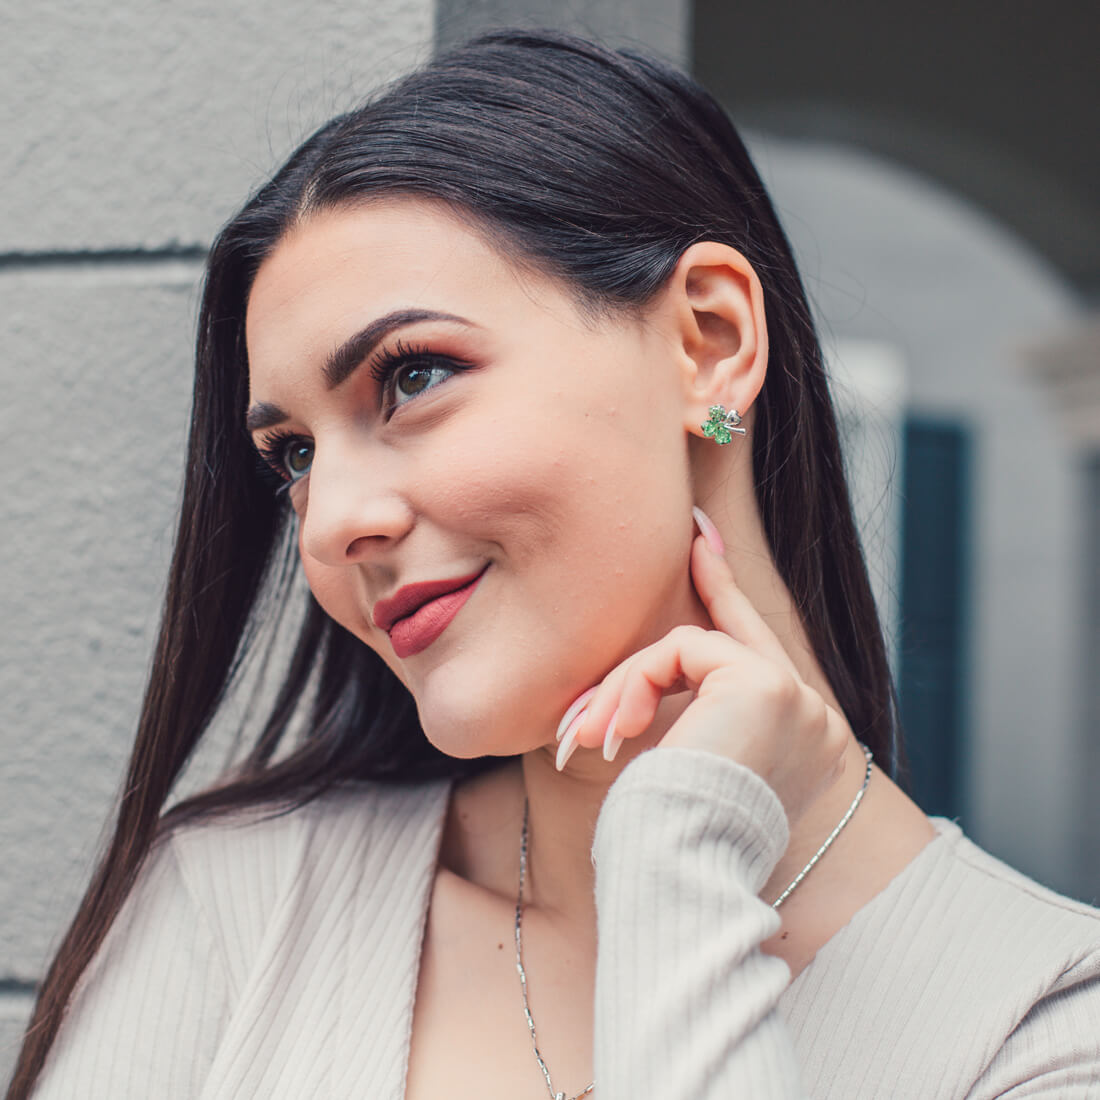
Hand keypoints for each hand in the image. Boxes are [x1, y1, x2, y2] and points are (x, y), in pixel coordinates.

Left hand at [555, 514, 848, 827]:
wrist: (685, 875)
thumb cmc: (677, 844)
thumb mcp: (685, 775)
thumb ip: (683, 723)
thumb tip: (635, 697)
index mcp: (799, 746)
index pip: (765, 663)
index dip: (735, 600)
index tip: (711, 546)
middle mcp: (813, 722)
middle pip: (746, 636)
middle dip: (719, 580)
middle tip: (696, 535)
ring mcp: (797, 701)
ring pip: (693, 647)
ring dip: (628, 685)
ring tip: (590, 734)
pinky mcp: (765, 685)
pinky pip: (682, 651)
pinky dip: (636, 684)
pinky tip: (617, 730)